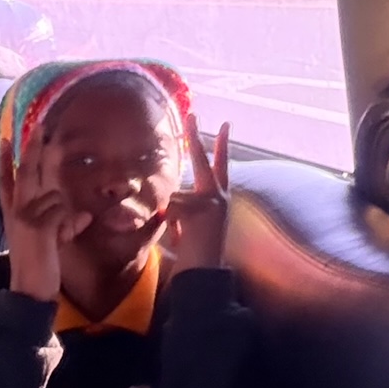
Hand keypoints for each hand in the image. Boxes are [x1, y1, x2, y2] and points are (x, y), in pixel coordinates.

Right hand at [0, 135, 89, 305]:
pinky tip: (65, 238)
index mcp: (13, 214)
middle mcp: (16, 212)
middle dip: (32, 149)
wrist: (29, 291)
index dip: (4, 161)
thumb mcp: (47, 240)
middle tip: (39, 126)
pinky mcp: (39, 227)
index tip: (3, 140)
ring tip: (59, 238)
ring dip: (64, 215)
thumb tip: (84, 213)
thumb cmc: (38, 265)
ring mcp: (26, 218)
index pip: (5, 182)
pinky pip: (63, 212)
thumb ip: (62, 223)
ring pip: (54, 197)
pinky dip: (70, 225)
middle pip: (25, 173)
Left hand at [167, 115, 231, 270]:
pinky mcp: (201, 210)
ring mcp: (212, 201)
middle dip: (197, 136)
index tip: (226, 124)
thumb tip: (162, 196)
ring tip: (180, 236)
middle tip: (192, 113)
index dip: (223, 146)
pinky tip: (178, 237)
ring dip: (169, 216)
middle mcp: (219, 196)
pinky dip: (168, 222)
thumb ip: (180, 205)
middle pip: (204, 160)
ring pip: (174, 196)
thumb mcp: (188, 223)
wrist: (205, 273)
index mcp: (219, 198)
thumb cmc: (195, 252)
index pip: (221, 166)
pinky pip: (170, 207)